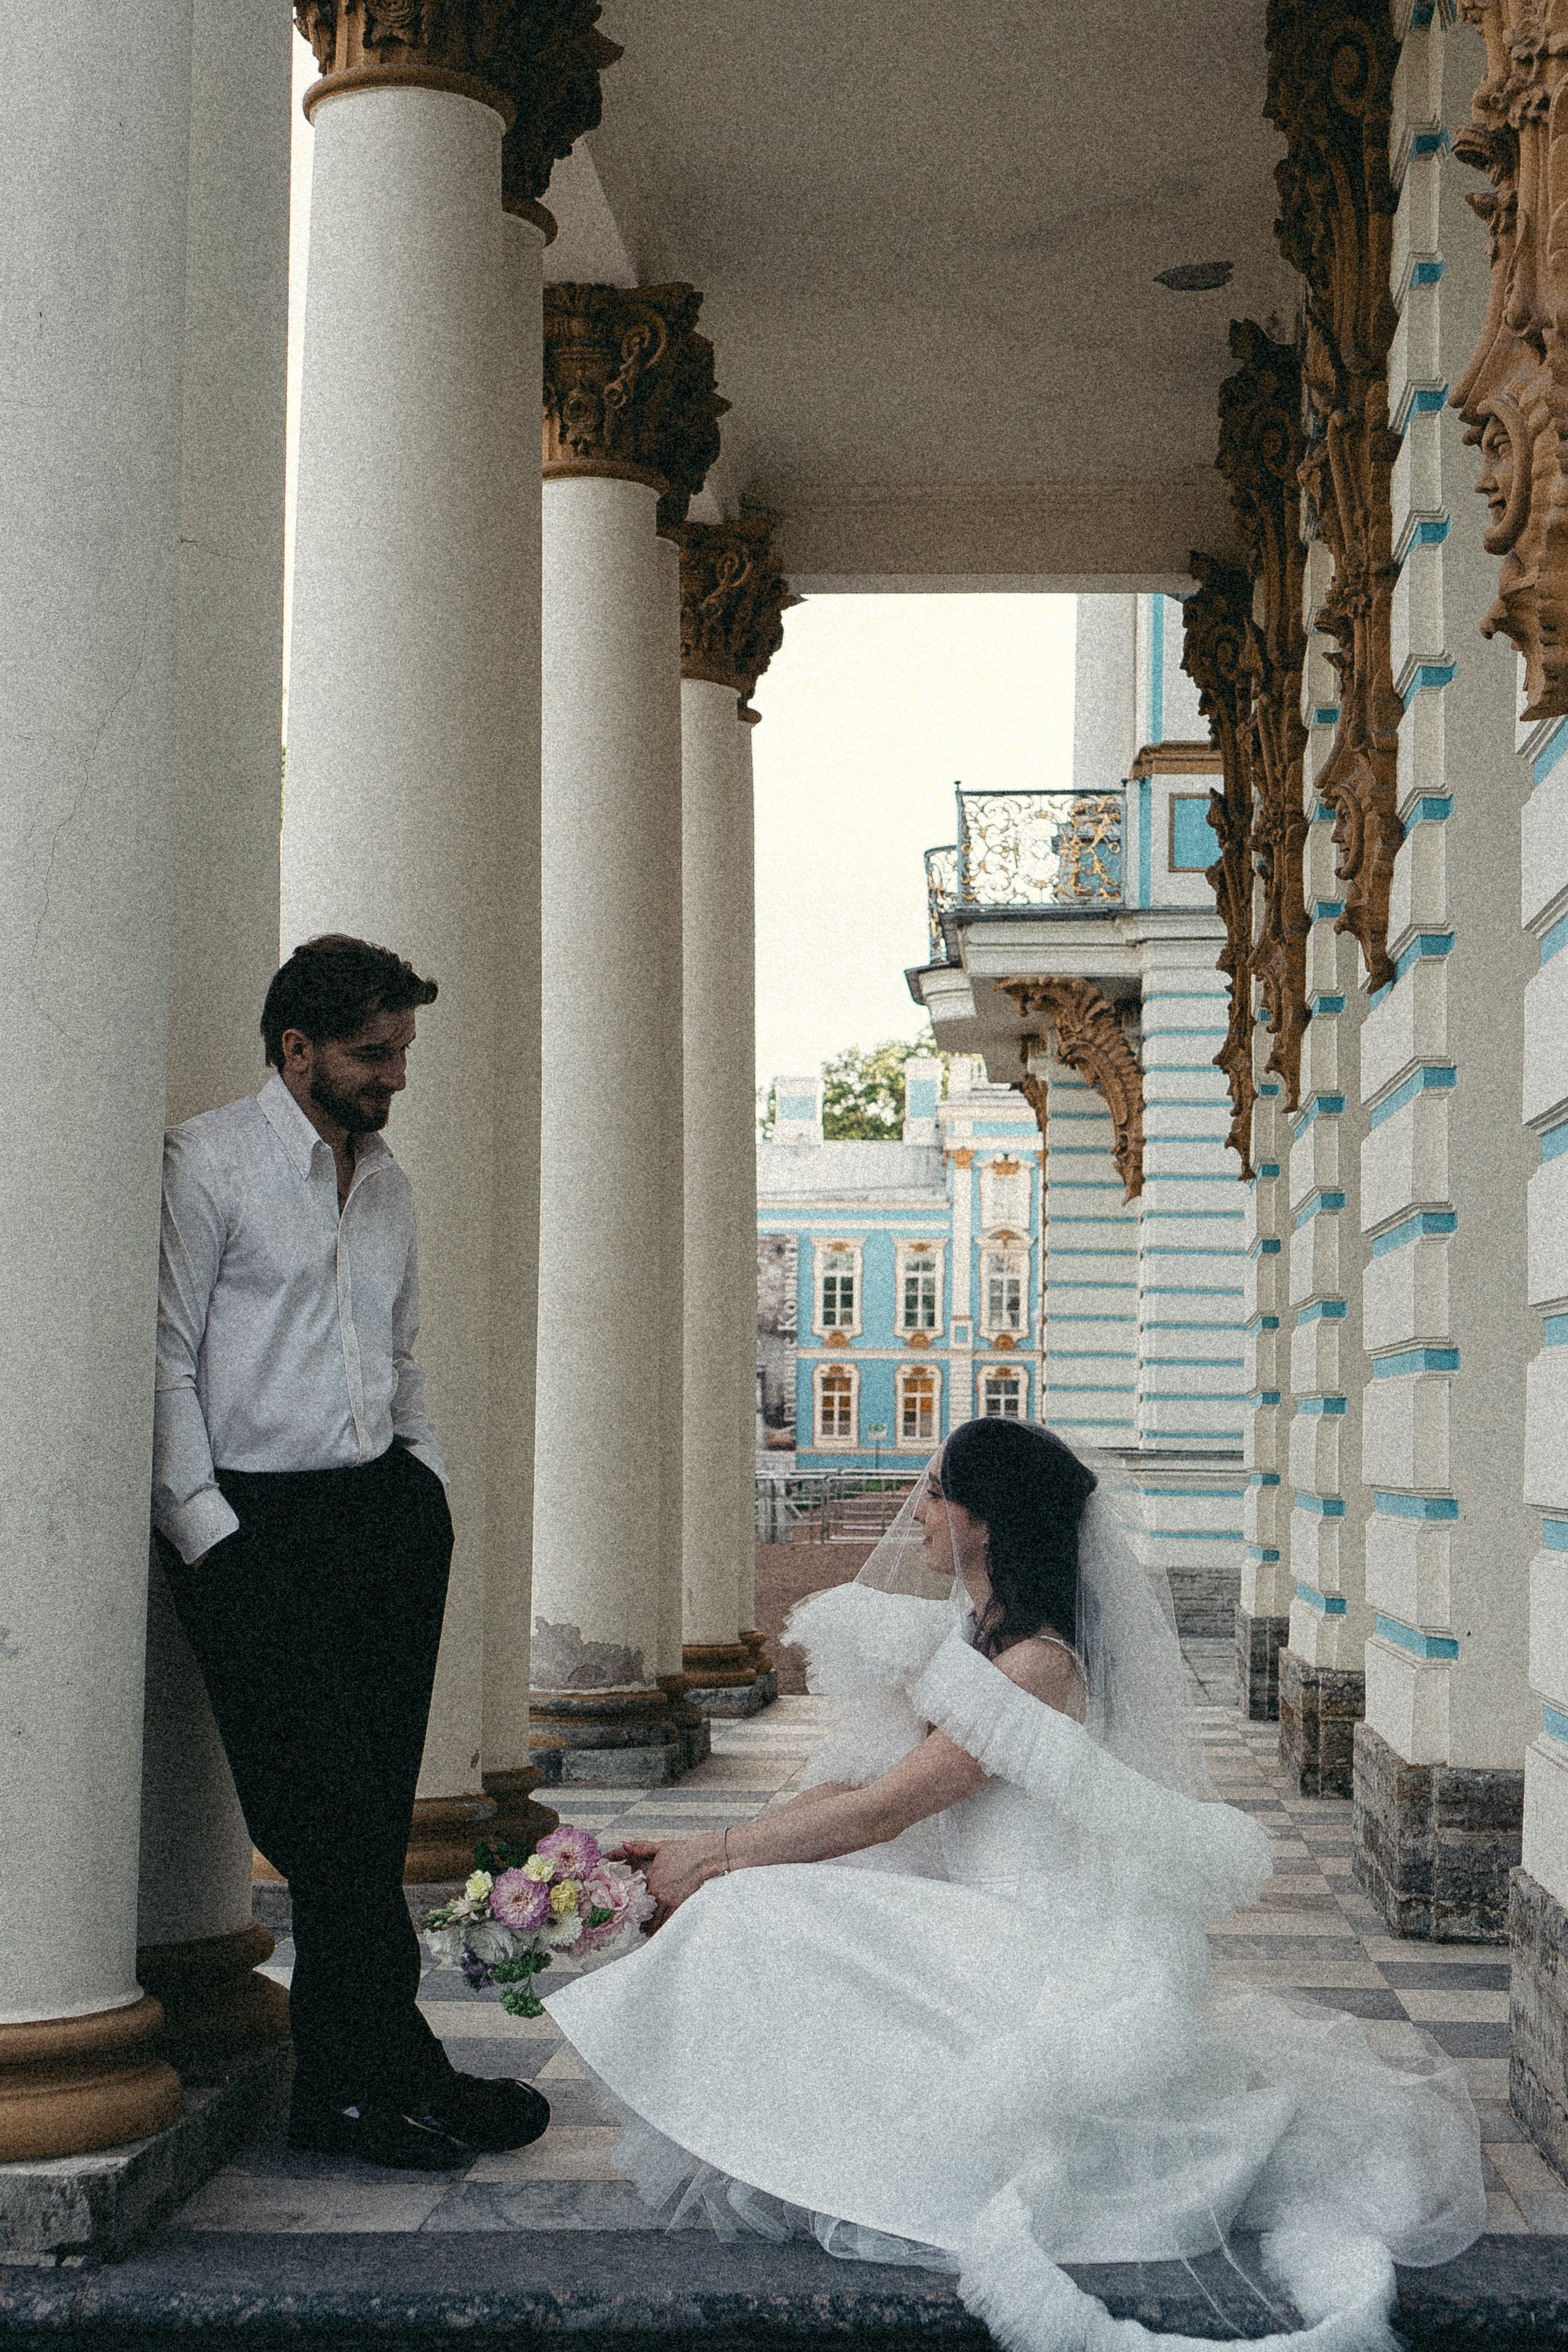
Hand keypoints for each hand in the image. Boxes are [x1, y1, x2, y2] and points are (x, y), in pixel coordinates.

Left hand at [607, 1835, 722, 1932]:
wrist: (703, 1857)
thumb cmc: (684, 1851)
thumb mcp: (660, 1847)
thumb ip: (640, 1848)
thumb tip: (623, 1844)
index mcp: (650, 1877)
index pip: (637, 1895)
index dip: (633, 1904)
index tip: (631, 1910)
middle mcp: (656, 1890)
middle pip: (644, 1909)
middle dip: (641, 1918)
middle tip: (638, 1926)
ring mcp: (666, 1899)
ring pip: (654, 1919)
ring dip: (649, 1927)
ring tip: (646, 1932)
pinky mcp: (678, 1906)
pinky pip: (666, 1922)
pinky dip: (661, 1929)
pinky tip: (658, 1933)